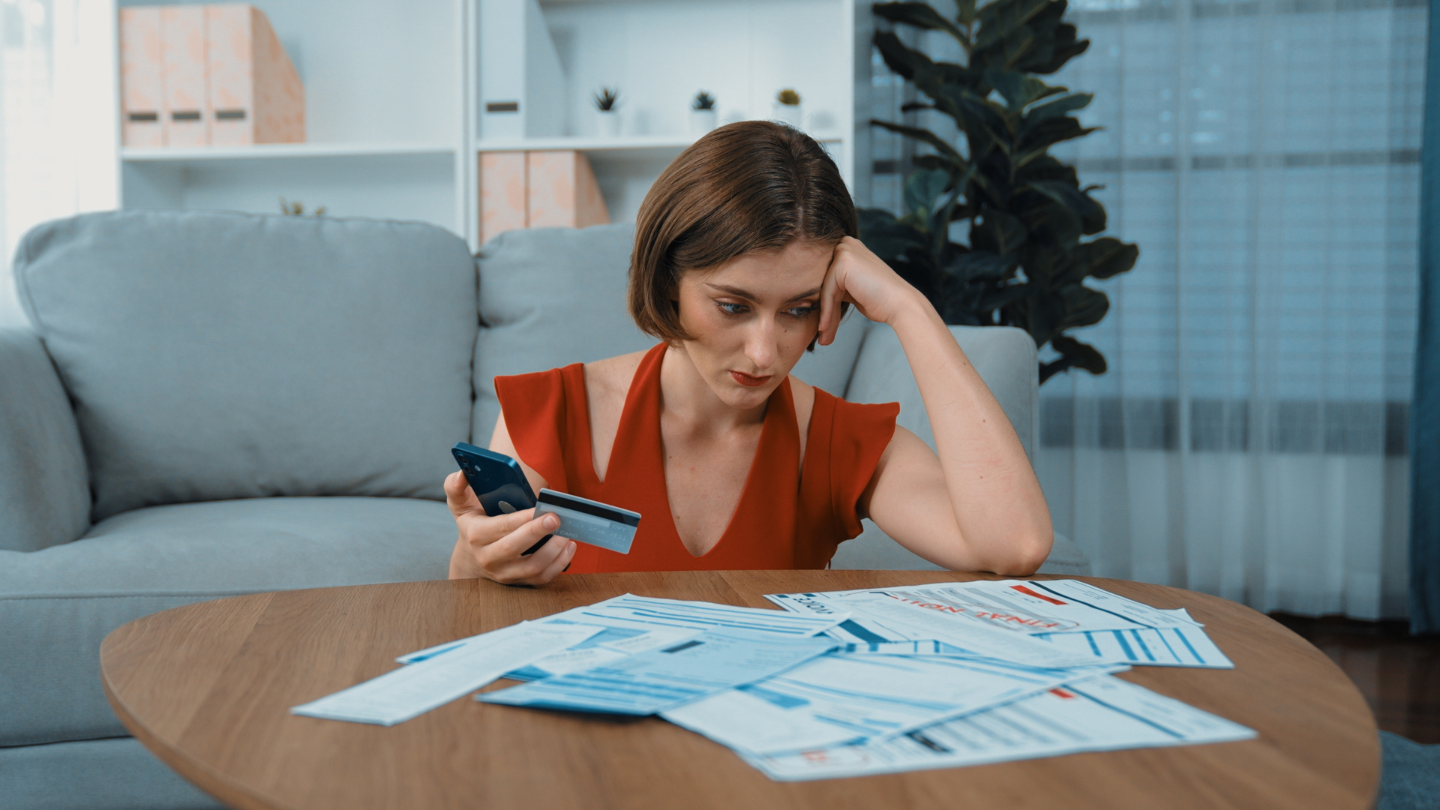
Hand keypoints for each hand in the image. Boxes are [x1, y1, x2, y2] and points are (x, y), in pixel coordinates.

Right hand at [445, 471, 576, 584]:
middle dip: (537, 532)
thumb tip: (460, 474)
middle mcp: (489, 558)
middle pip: (515, 548)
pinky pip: (541, 578)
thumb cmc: (471, 525)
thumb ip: (455, 487)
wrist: (470, 559)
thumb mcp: (460, 506)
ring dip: (553, 551)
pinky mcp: (519, 582)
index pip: (501, 527)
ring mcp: (504, 573)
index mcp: (476, 536)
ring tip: (567, 534)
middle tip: (557, 518)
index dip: (522, 519)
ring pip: (532, 567)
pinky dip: (558, 565)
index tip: (540, 507)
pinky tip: (569, 547)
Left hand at [817, 236, 927, 345]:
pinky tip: (825, 328)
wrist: (900, 304)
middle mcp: (846, 244)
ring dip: (825, 317)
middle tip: (823, 337)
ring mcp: (844, 251)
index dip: (825, 305)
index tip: (823, 329)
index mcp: (848, 248)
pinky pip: (828, 292)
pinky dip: (826, 312)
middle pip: (824, 284)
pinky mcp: (843, 261)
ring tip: (825, 338)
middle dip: (824, 312)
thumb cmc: (880, 301)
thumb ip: (836, 286)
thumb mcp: (853, 289)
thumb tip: (811, 298)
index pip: (827, 279)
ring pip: (825, 290)